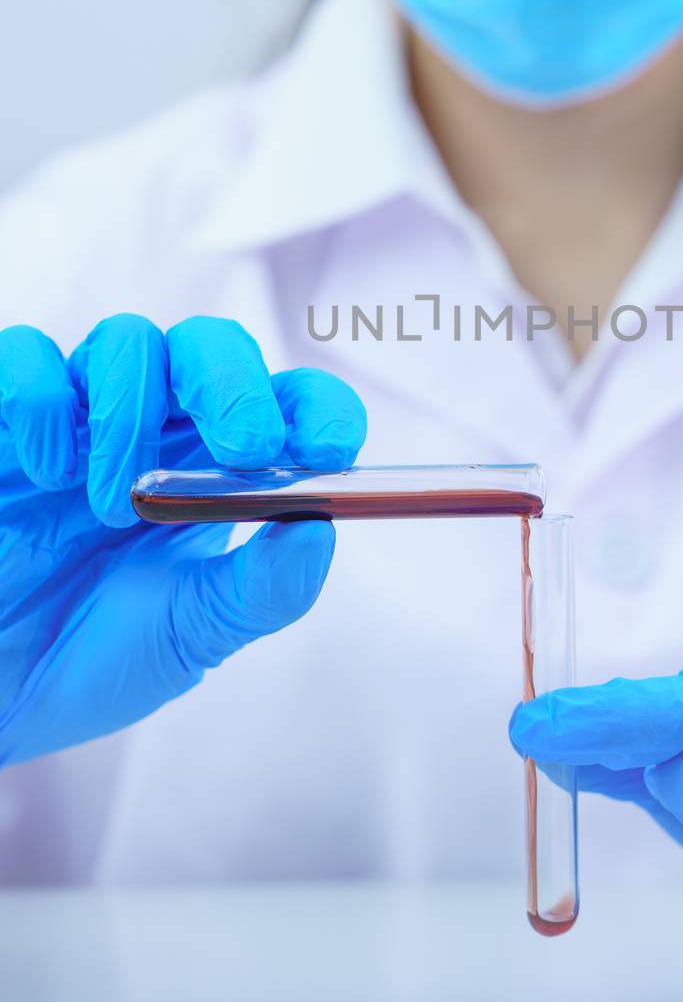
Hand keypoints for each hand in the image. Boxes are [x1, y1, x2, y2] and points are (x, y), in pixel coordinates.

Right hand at [0, 314, 366, 766]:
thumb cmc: (86, 660)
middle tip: (245, 444)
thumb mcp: (188, 639)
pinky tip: (45, 470)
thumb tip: (320, 527)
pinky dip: (43, 401)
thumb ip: (260, 590)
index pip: (286, 403)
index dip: (317, 408)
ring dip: (134, 414)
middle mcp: (154, 430)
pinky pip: (26, 356)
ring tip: (113, 505)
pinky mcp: (1, 425)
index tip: (330, 448)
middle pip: (209, 348)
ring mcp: (78, 420)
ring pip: (127, 342)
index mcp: (216, 472)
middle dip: (236, 383)